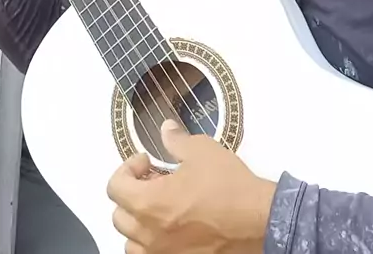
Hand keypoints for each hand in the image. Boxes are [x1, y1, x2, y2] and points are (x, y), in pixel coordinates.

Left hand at [107, 120, 276, 253]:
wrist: (258, 220)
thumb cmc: (229, 187)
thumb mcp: (201, 150)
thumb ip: (176, 140)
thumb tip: (166, 129)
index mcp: (149, 204)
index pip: (115, 187)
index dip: (128, 168)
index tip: (147, 162)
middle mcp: (150, 234)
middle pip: (119, 215)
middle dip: (132, 193)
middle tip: (154, 181)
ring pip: (131, 241)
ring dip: (138, 222)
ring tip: (159, 207)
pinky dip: (151, 243)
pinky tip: (170, 228)